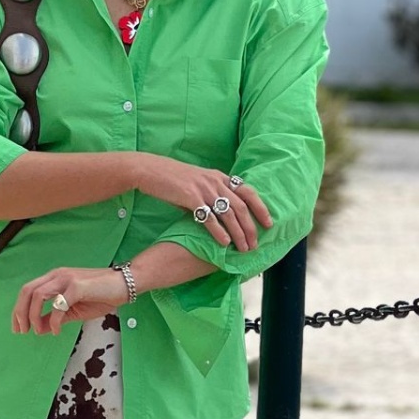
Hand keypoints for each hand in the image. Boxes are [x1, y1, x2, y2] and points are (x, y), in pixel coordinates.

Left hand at [13, 266, 127, 335]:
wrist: (125, 284)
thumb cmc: (102, 295)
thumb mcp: (73, 310)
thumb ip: (55, 318)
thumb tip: (39, 329)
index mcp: (54, 278)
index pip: (27, 291)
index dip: (18, 310)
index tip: (18, 328)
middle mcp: (57, 275)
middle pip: (27, 291)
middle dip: (20, 313)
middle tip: (22, 331)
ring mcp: (67, 279)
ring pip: (38, 295)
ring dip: (34, 315)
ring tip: (38, 330)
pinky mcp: (78, 286)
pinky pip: (59, 304)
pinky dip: (54, 319)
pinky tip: (56, 330)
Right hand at [131, 156, 271, 251]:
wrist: (149, 170)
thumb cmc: (171, 179)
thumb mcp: (197, 182)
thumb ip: (210, 194)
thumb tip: (219, 212)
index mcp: (219, 177)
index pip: (248, 191)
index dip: (260, 207)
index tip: (269, 223)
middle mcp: (215, 181)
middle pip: (241, 206)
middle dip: (250, 227)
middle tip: (255, 244)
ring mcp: (203, 189)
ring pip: (228, 214)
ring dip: (238, 233)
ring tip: (243, 248)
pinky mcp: (190, 197)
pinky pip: (209, 217)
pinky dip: (219, 231)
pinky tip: (225, 243)